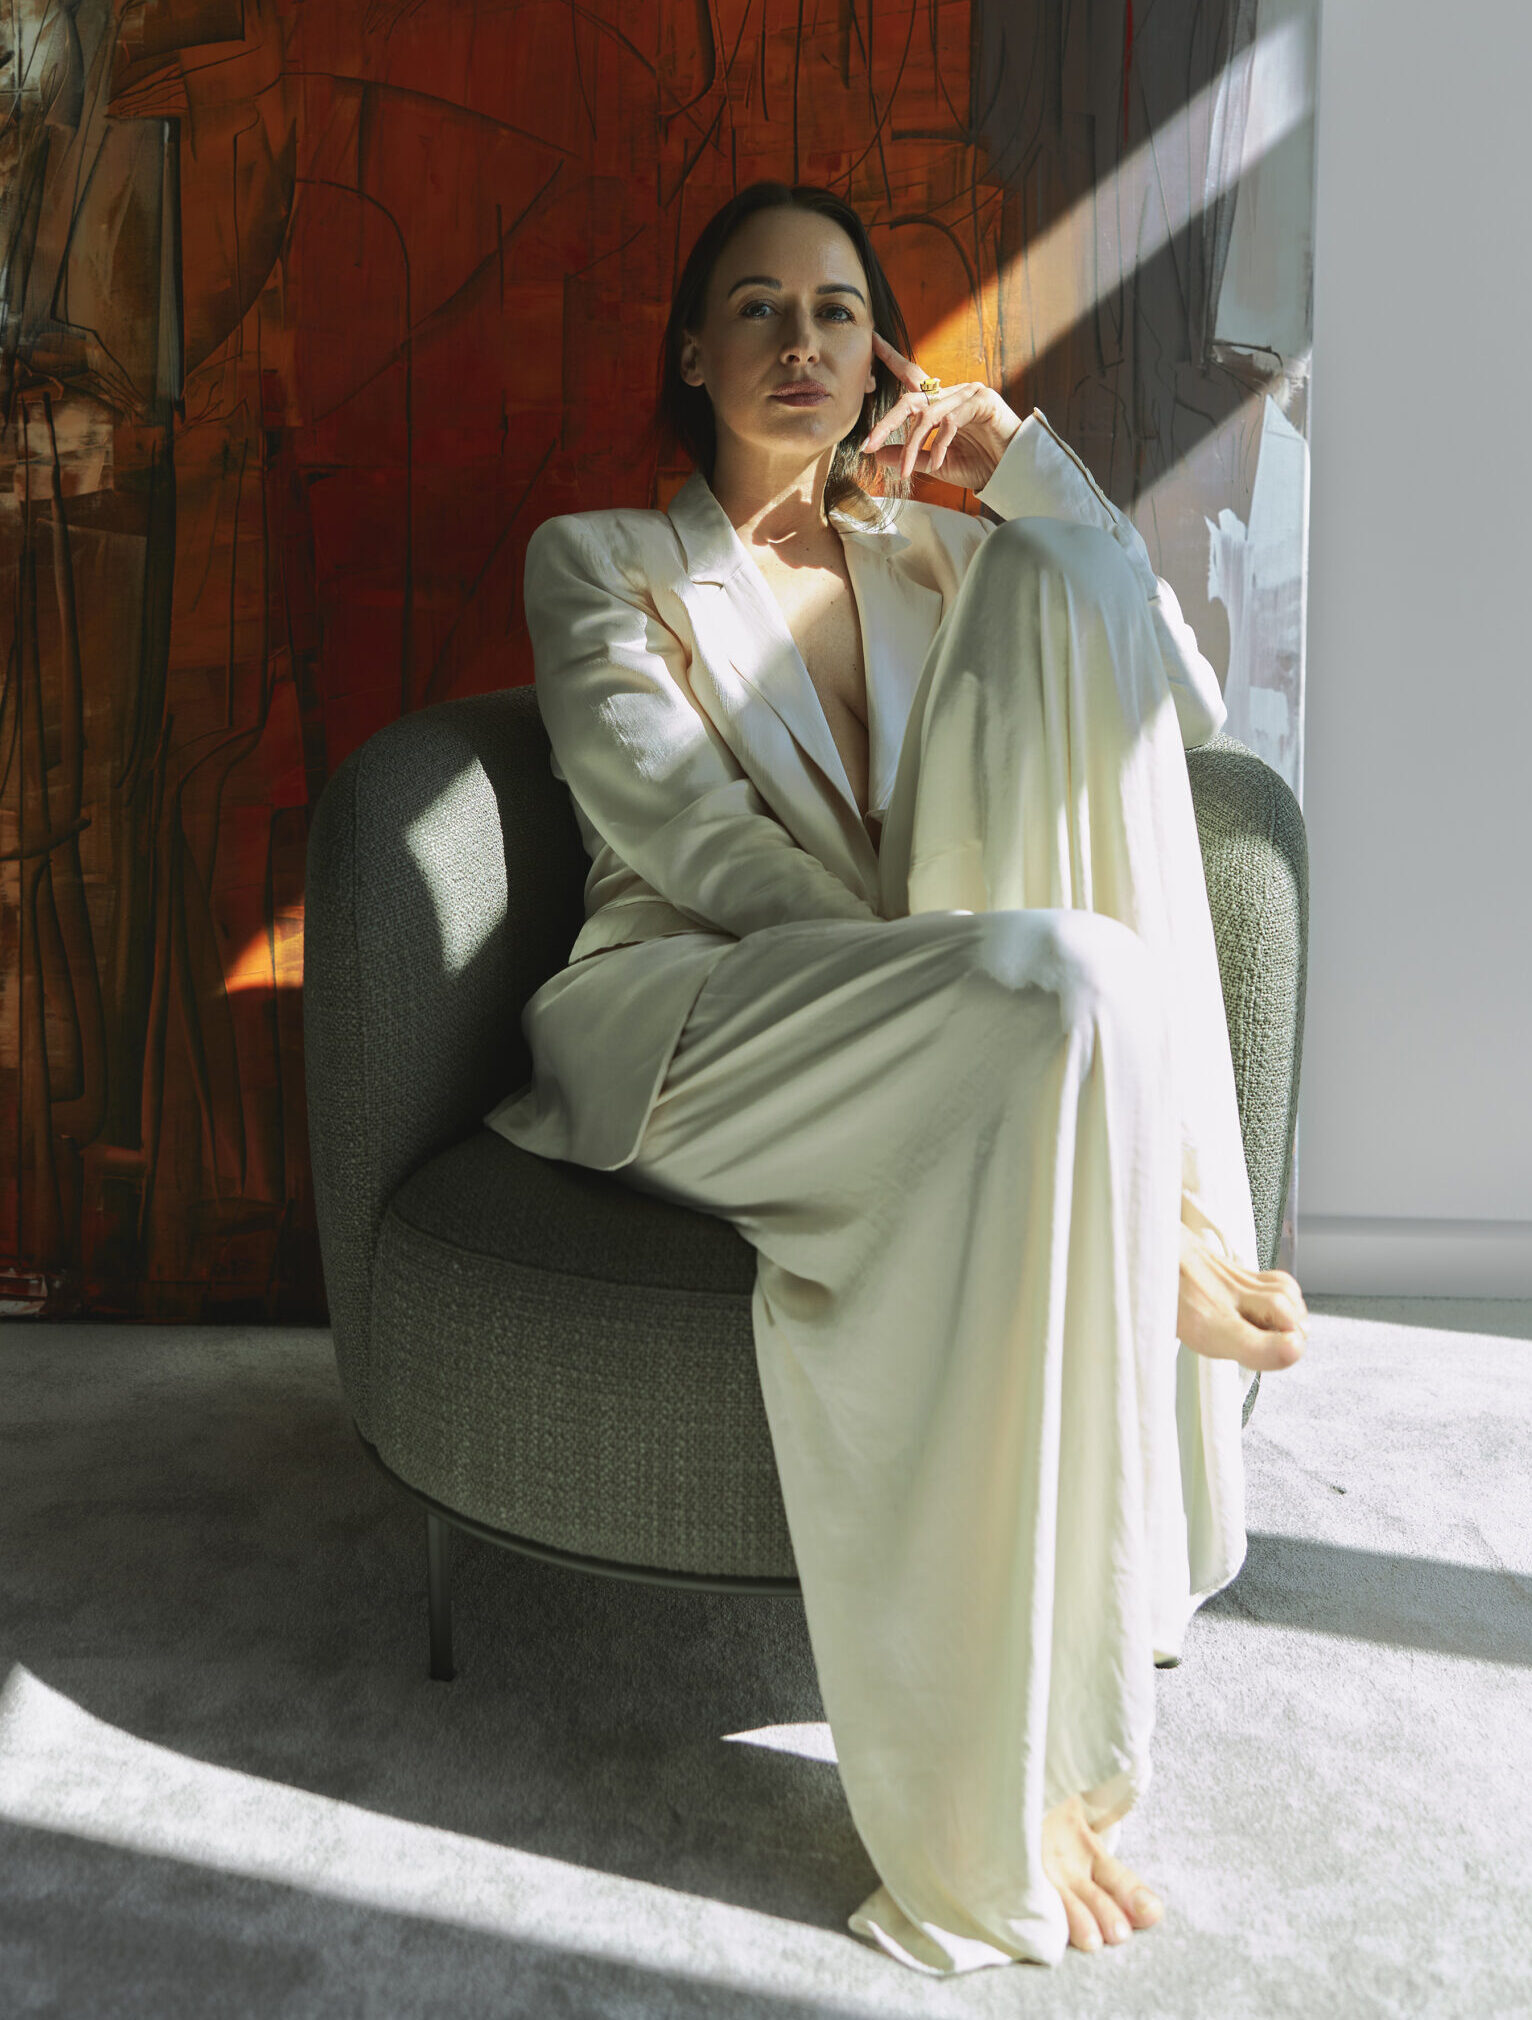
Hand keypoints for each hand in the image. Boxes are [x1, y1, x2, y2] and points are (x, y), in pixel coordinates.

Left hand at [859, 330, 1024, 492]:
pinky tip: (936, 464)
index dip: (891, 358)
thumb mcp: (935, 463)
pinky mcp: (982, 402)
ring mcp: (968, 394)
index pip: (911, 375)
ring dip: (911, 446)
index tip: (873, 340)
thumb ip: (909, 456)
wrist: (1010, 471)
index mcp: (940, 402)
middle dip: (886, 422)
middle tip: (868, 445)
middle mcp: (952, 393)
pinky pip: (950, 422)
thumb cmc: (978, 464)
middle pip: (910, 398)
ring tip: (904, 471)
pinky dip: (939, 445)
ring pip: (927, 415)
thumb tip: (878, 454)